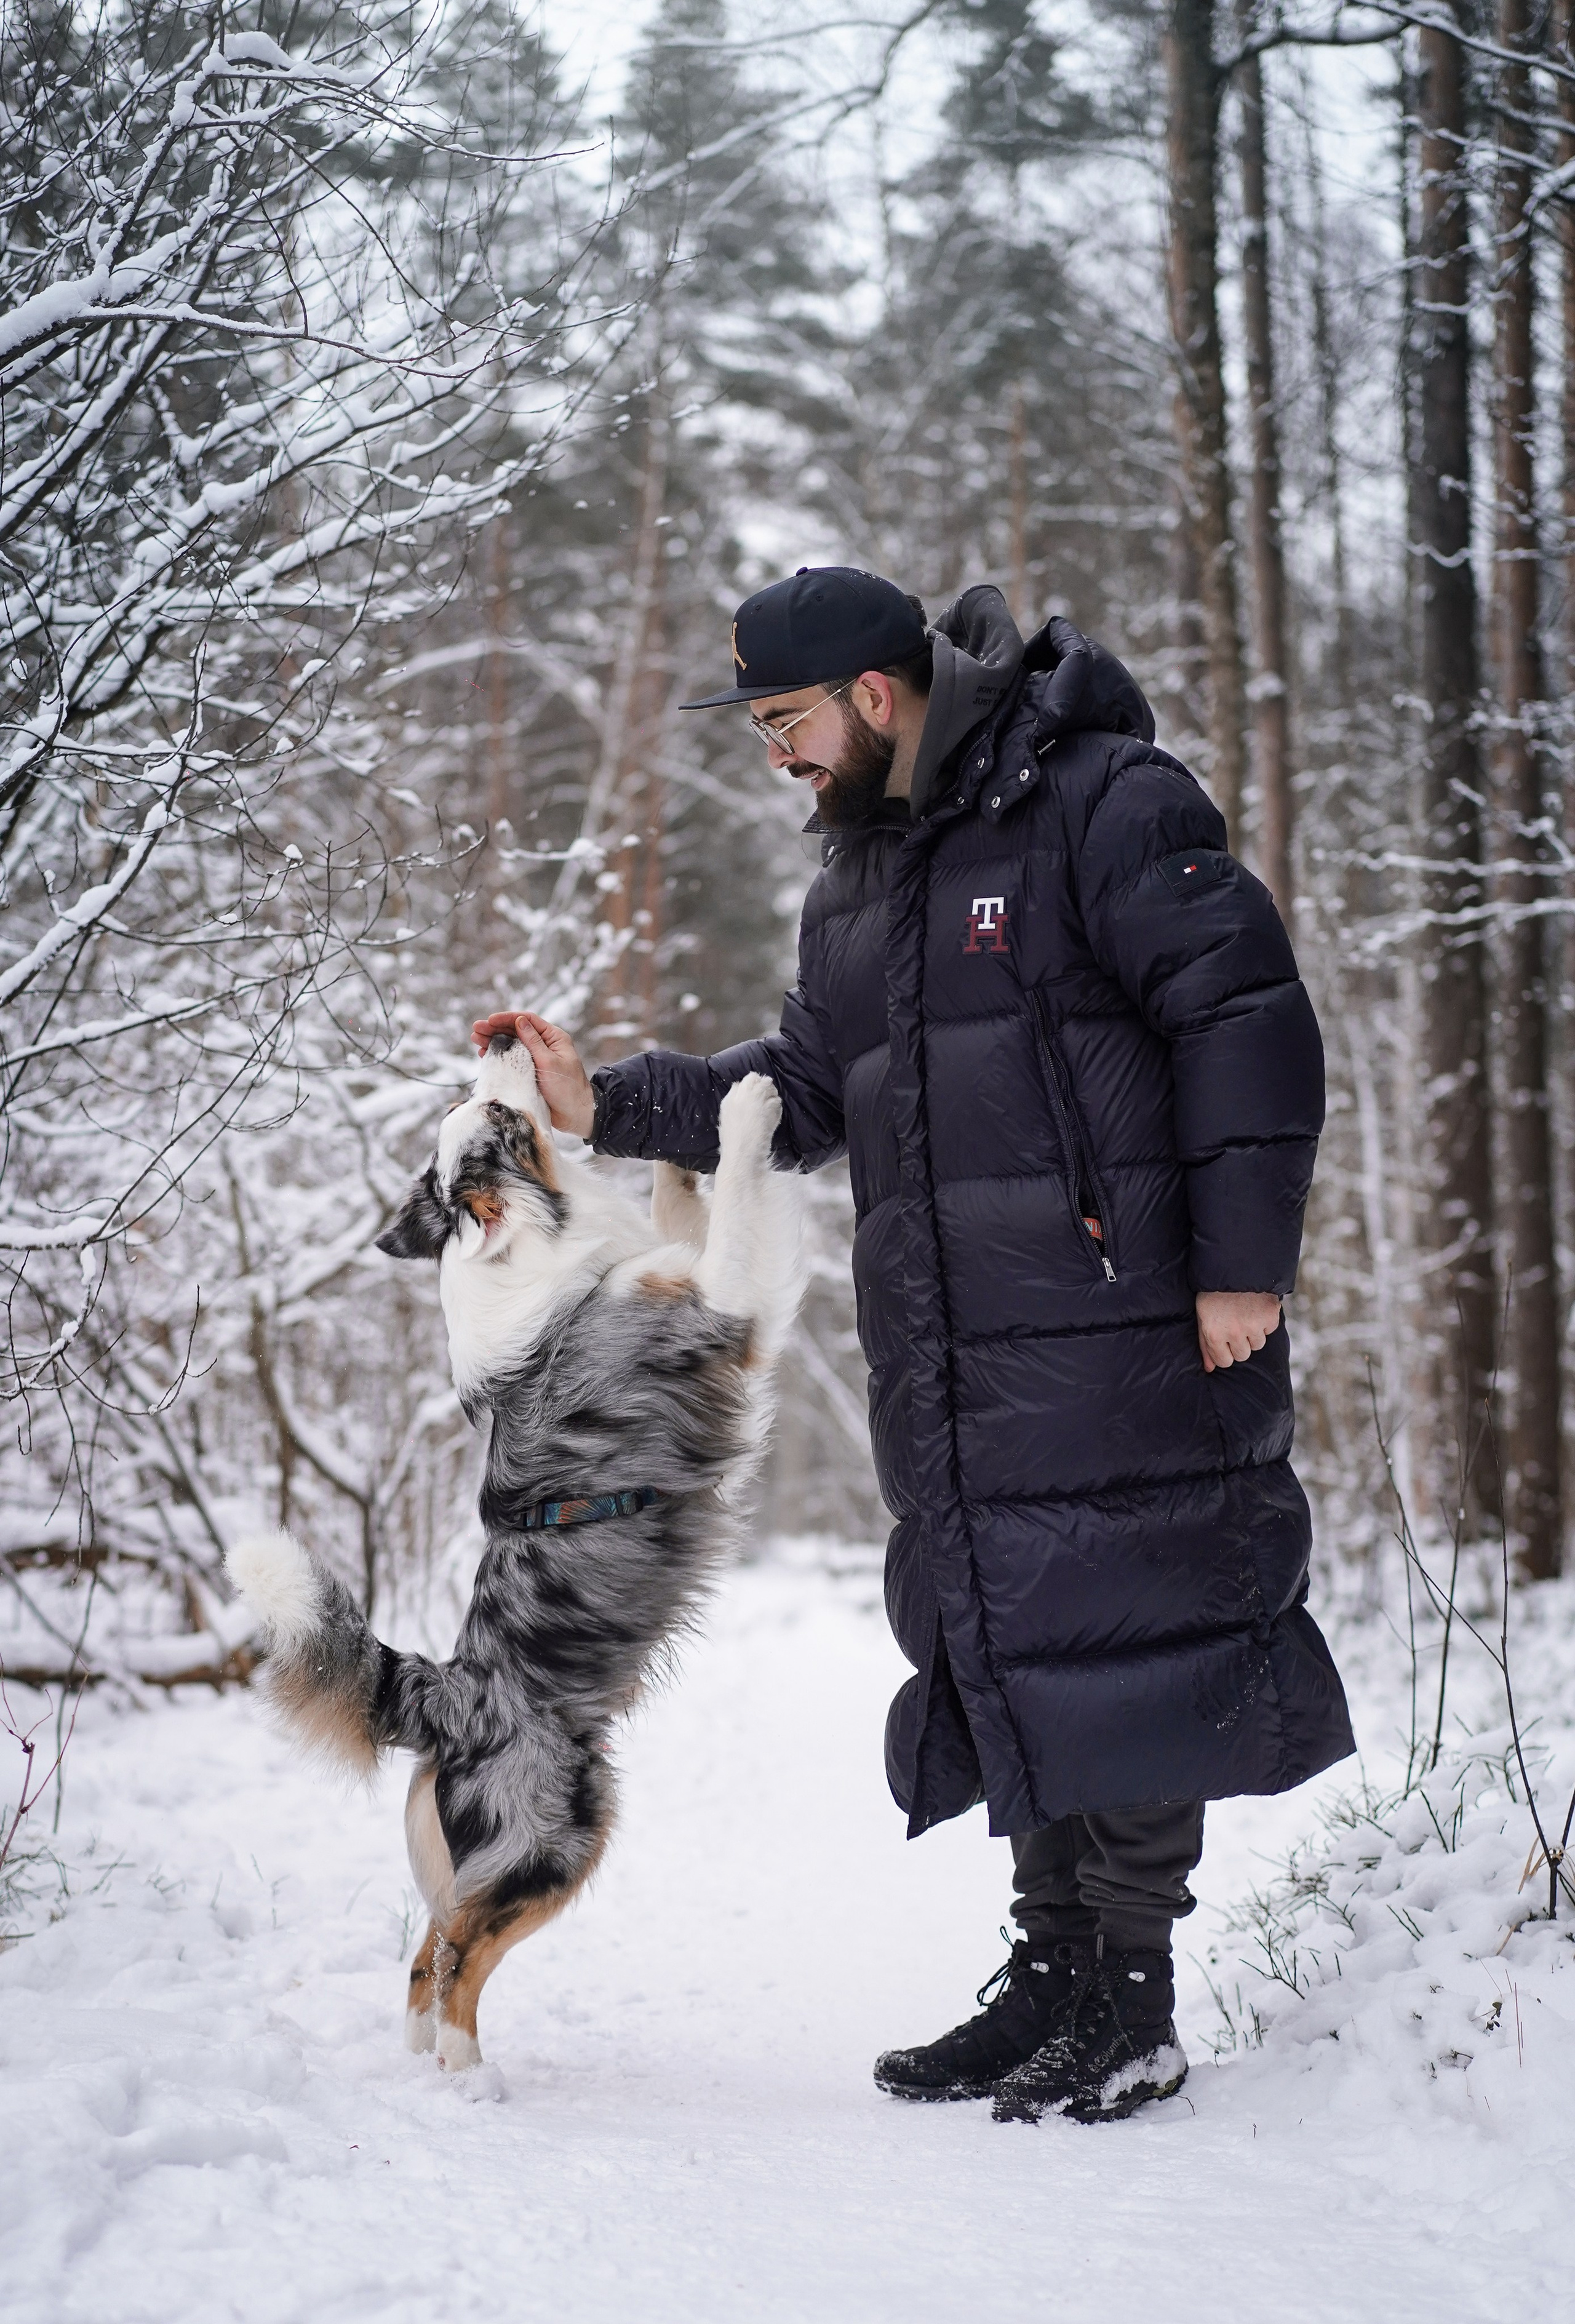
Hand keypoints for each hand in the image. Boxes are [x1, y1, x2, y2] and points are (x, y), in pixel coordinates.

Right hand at [470, 1010, 595, 1138]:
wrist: (575, 1114)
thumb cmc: (568, 1088)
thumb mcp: (550, 1062)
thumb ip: (533, 1042)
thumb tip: (519, 1020)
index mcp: (553, 1038)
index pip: (527, 1020)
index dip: (507, 1018)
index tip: (490, 1020)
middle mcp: (544, 1045)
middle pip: (516, 1031)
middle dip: (495, 1029)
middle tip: (476, 1029)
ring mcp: (535, 1059)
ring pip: (511, 1045)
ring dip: (493, 1042)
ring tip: (475, 1039)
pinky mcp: (529, 1072)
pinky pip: (511, 1060)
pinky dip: (498, 1056)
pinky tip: (485, 1054)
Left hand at [1197, 1290, 1281, 1372]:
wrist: (1233, 1265)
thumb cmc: (1213, 1292)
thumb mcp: (1203, 1316)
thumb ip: (1205, 1344)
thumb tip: (1209, 1368)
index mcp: (1214, 1333)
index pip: (1225, 1361)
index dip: (1224, 1350)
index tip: (1224, 1338)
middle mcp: (1234, 1332)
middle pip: (1242, 1355)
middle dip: (1239, 1343)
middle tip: (1235, 1323)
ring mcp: (1254, 1324)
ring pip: (1257, 1344)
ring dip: (1253, 1332)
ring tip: (1244, 1313)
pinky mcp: (1270, 1315)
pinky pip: (1269, 1329)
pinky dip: (1265, 1321)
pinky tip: (1255, 1307)